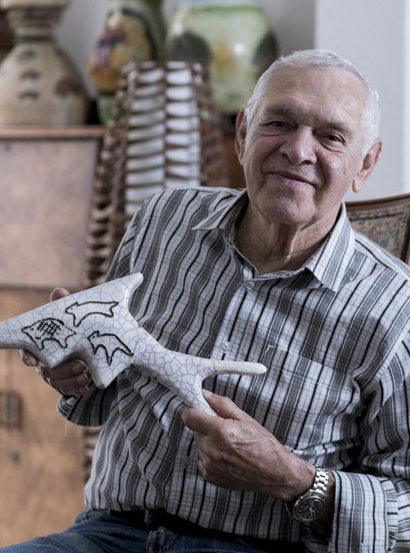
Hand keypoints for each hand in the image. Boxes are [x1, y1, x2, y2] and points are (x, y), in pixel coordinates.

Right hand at [18, 287, 91, 396]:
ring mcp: (53, 374)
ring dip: (71, 380)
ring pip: (56, 381)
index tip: (34, 361)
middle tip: (80, 365)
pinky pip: (66, 389)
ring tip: (87, 374)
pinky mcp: (64, 382)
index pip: (27, 351)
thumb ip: (61, 305)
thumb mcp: (67, 314)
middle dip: (62, 369)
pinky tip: (85, 387)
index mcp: (39, 344)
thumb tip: (59, 291)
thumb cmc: (70, 325)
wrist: (86, 339)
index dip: (28, 357)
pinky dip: (75, 389)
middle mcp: (43, 361)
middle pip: (46, 370)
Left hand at [182, 391, 315, 502]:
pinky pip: (203, 459)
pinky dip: (211, 455)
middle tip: (223, 428)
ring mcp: (209, 464)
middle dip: (205, 426)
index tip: (198, 409)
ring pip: (200, 444)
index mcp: (220, 431)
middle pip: (195, 430)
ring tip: (229, 445)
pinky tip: (228, 456)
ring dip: (209, 441)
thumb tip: (205, 395)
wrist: (274, 472)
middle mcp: (211, 449)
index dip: (192, 410)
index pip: (189, 417)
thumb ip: (221, 404)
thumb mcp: (244, 418)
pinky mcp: (210, 475)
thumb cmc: (263, 444)